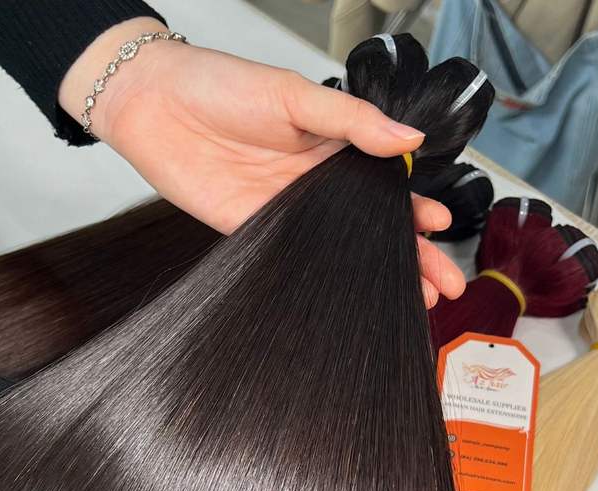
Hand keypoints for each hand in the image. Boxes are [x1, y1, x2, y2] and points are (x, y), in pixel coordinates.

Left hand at [60, 19, 465, 306]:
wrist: (153, 102)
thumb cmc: (220, 84)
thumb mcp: (294, 93)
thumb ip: (350, 120)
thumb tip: (409, 138)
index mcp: (330, 146)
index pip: (384, 186)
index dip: (414, 209)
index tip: (442, 229)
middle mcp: (311, 184)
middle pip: (370, 227)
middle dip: (409, 256)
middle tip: (444, 285)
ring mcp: (283, 211)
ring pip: (338, 250)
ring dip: (372, 275)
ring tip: (411, 300)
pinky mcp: (251, 231)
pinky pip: (293, 260)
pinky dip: (321, 280)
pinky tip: (346, 298)